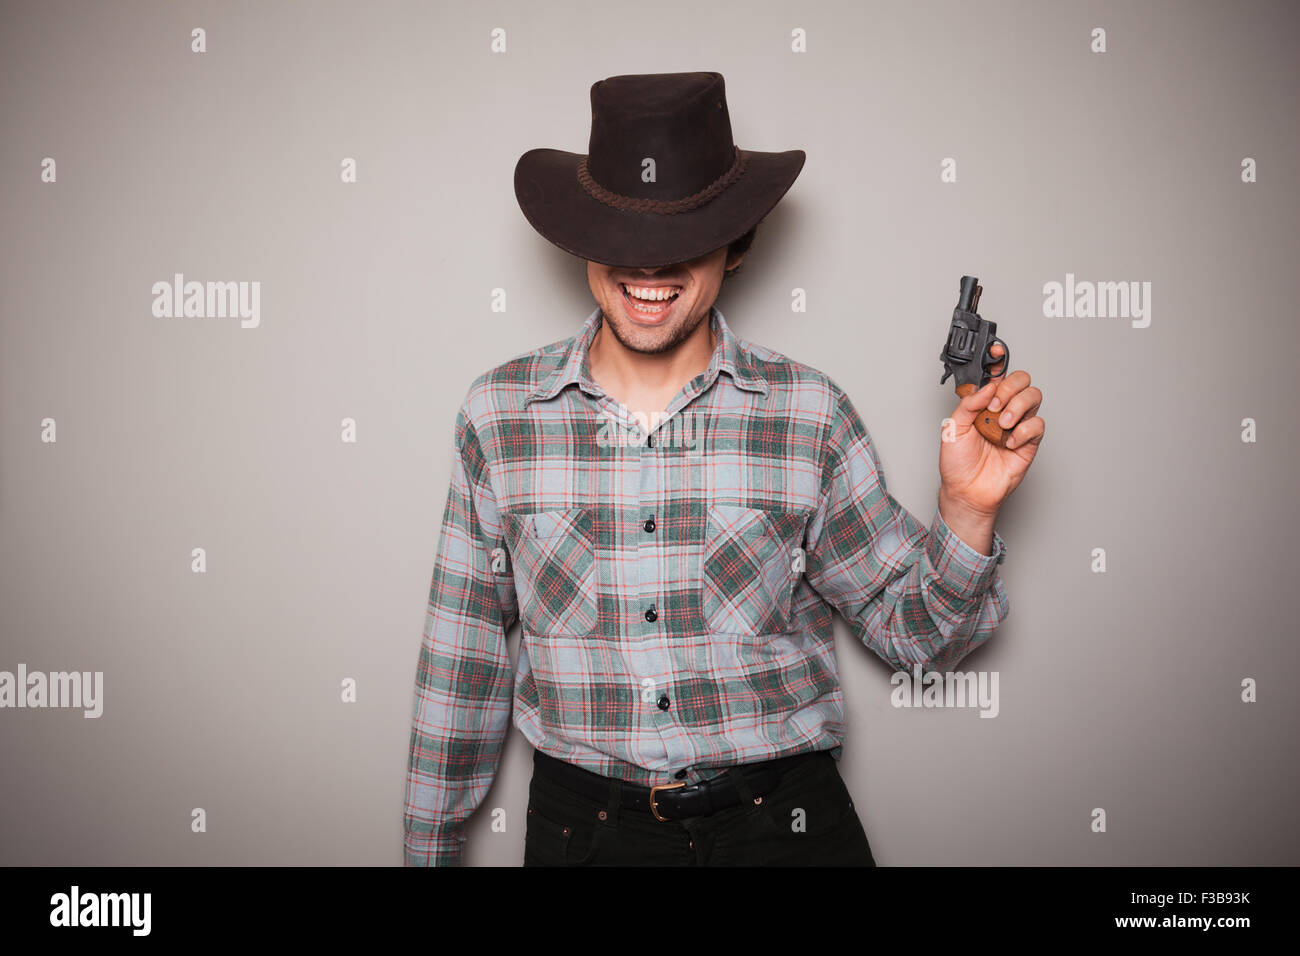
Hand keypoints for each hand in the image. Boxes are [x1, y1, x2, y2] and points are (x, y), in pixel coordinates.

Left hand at [938, 343, 1044, 517]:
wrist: (966, 492)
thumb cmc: (957, 463)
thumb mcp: (952, 428)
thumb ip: (969, 403)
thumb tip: (988, 386)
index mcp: (982, 403)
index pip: (996, 375)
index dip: (999, 359)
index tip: (997, 351)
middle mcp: (1002, 410)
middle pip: (1020, 380)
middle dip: (1010, 387)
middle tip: (995, 405)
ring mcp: (1017, 425)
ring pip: (1033, 397)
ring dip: (1018, 406)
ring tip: (1003, 423)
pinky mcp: (1029, 442)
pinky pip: (1038, 425)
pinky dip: (1024, 431)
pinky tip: (1009, 442)